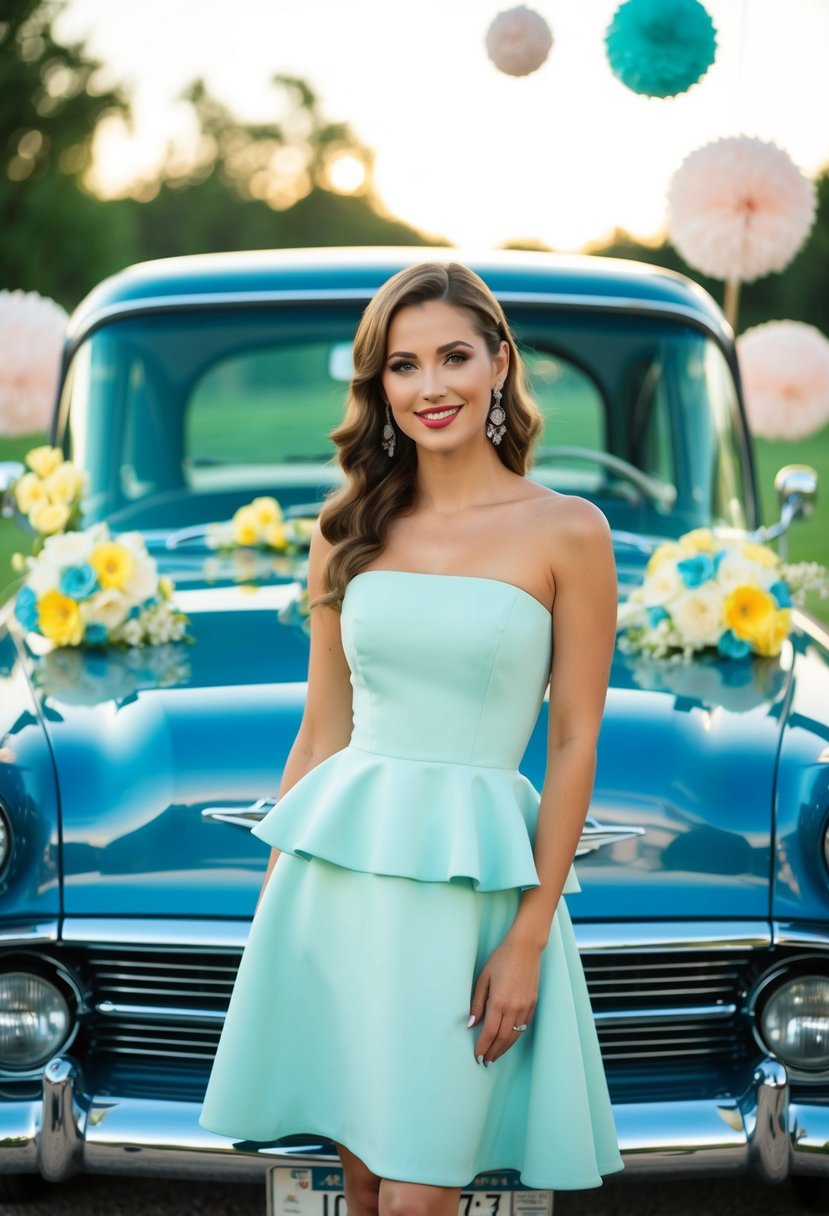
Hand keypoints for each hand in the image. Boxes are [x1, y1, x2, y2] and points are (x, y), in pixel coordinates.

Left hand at [468, 934, 540, 1063]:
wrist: (525, 948)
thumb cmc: (501, 960)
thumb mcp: (483, 978)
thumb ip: (477, 1003)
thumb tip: (471, 1024)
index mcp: (499, 1002)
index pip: (489, 1032)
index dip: (483, 1047)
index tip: (477, 1056)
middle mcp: (514, 1008)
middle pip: (502, 1038)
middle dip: (493, 1052)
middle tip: (485, 1061)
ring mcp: (525, 1007)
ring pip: (515, 1035)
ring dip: (504, 1048)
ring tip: (496, 1055)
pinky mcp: (533, 1004)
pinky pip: (524, 1027)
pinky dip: (515, 1037)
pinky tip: (508, 1040)